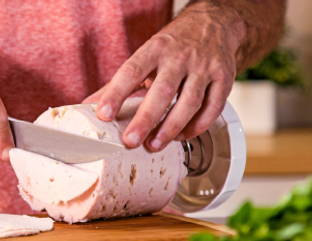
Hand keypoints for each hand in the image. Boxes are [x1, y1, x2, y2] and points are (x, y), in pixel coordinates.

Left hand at [89, 3, 243, 151]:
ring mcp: (204, 67)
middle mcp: (180, 57)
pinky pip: (213, 107)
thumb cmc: (172, 46)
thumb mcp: (144, 56)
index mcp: (155, 49)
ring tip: (155, 145)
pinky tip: (183, 136)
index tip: (103, 115)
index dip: (116, 93)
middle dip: (145, 119)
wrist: (213, 24)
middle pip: (162, 90)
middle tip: (130, 141)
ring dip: (171, 127)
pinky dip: (198, 126)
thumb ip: (118, 82)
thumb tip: (87, 104)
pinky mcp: (224, 78)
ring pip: (190, 101)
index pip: (131, 71)